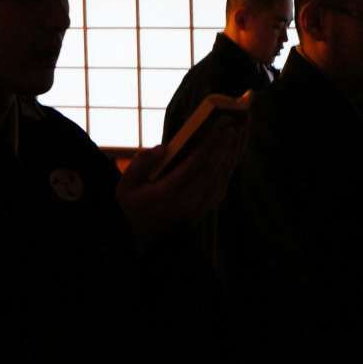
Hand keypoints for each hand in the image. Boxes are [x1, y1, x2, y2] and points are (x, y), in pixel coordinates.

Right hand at [116, 115, 247, 234]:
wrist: (147, 235)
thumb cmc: (136, 204)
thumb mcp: (125, 186)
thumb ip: (140, 165)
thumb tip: (162, 148)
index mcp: (165, 194)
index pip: (190, 168)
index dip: (205, 148)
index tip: (215, 130)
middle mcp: (186, 202)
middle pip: (210, 171)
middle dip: (222, 148)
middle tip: (231, 127)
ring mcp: (199, 207)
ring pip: (220, 178)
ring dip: (230, 155)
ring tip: (237, 134)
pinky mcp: (207, 207)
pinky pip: (223, 185)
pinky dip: (230, 167)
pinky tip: (234, 151)